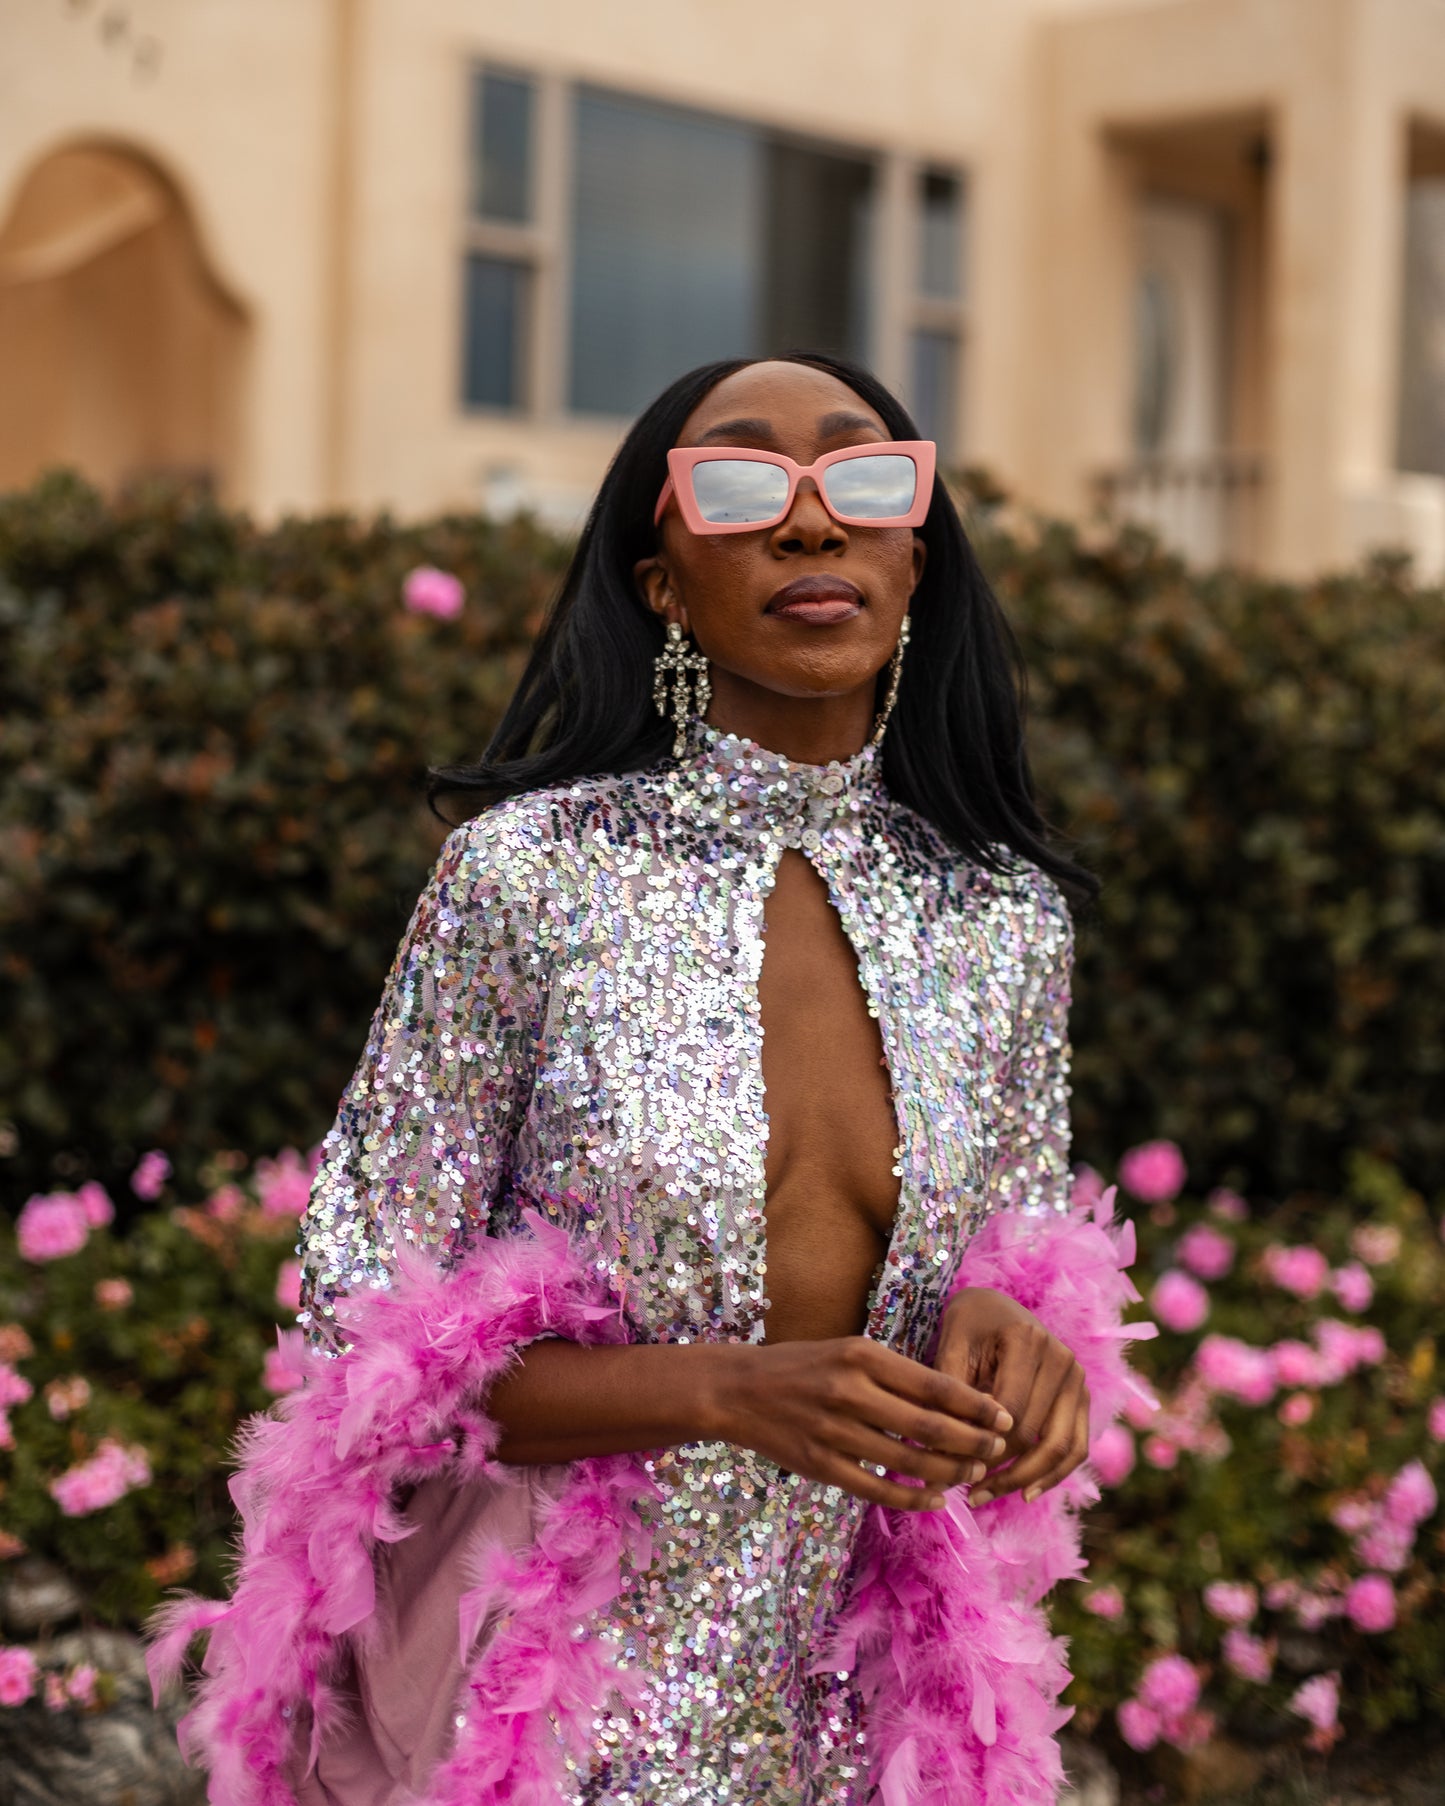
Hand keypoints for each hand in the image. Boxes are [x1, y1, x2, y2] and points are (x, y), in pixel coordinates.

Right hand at [703, 1337, 1012, 1511]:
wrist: (737, 1390)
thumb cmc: (803, 1367)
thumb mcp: (848, 1351)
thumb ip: (894, 1374)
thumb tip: (954, 1402)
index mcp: (862, 1356)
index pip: (935, 1384)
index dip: (976, 1406)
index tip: (1003, 1417)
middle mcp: (850, 1391)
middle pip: (929, 1426)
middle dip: (973, 1443)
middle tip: (998, 1452)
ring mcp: (834, 1430)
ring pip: (908, 1460)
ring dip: (949, 1472)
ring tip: (972, 1475)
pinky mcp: (820, 1464)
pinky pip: (877, 1488)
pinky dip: (911, 1497)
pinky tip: (934, 1499)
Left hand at [933, 1287, 1088, 1505]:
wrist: (995, 1306)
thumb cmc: (967, 1327)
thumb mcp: (951, 1350)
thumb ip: (949, 1401)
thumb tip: (936, 1463)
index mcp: (1028, 1340)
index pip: (1008, 1411)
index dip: (981, 1445)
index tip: (949, 1469)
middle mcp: (1061, 1358)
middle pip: (1034, 1433)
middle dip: (999, 1468)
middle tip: (965, 1491)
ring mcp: (1077, 1378)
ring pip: (1061, 1448)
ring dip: (1026, 1480)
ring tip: (988, 1496)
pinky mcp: (1082, 1396)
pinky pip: (1077, 1446)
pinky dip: (1054, 1475)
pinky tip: (1025, 1493)